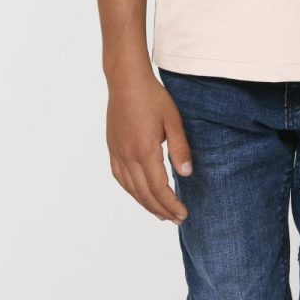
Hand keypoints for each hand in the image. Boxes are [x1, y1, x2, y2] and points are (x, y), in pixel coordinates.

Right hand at [105, 67, 193, 224]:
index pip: (159, 188)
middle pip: (144, 193)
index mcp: (145, 150)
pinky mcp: (113, 148)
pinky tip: (140, 194)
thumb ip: (180, 148)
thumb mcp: (173, 119)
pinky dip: (131, 191)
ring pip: (131, 188)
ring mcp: (118, 153)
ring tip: (160, 213)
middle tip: (176, 219)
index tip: (183, 213)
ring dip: (146, 204)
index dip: (171, 204)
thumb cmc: (152, 97)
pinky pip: (120, 177)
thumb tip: (186, 174)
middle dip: (161, 210)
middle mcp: (128, 156)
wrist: (126, 81)